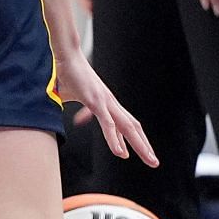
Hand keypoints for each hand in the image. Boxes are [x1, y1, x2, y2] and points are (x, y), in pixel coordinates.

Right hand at [55, 48, 156, 165]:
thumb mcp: (71, 96)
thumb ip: (74, 107)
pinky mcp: (95, 101)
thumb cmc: (65, 74)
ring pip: (127, 127)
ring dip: (140, 145)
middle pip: (133, 127)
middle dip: (144, 146)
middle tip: (154, 162)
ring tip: (148, 159)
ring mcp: (105, 102)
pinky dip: (115, 139)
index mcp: (106, 103)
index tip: (141, 154)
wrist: (64, 55)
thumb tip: (73, 117)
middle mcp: (111, 103)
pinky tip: (120, 153)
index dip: (135, 139)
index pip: (126, 124)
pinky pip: (108, 124)